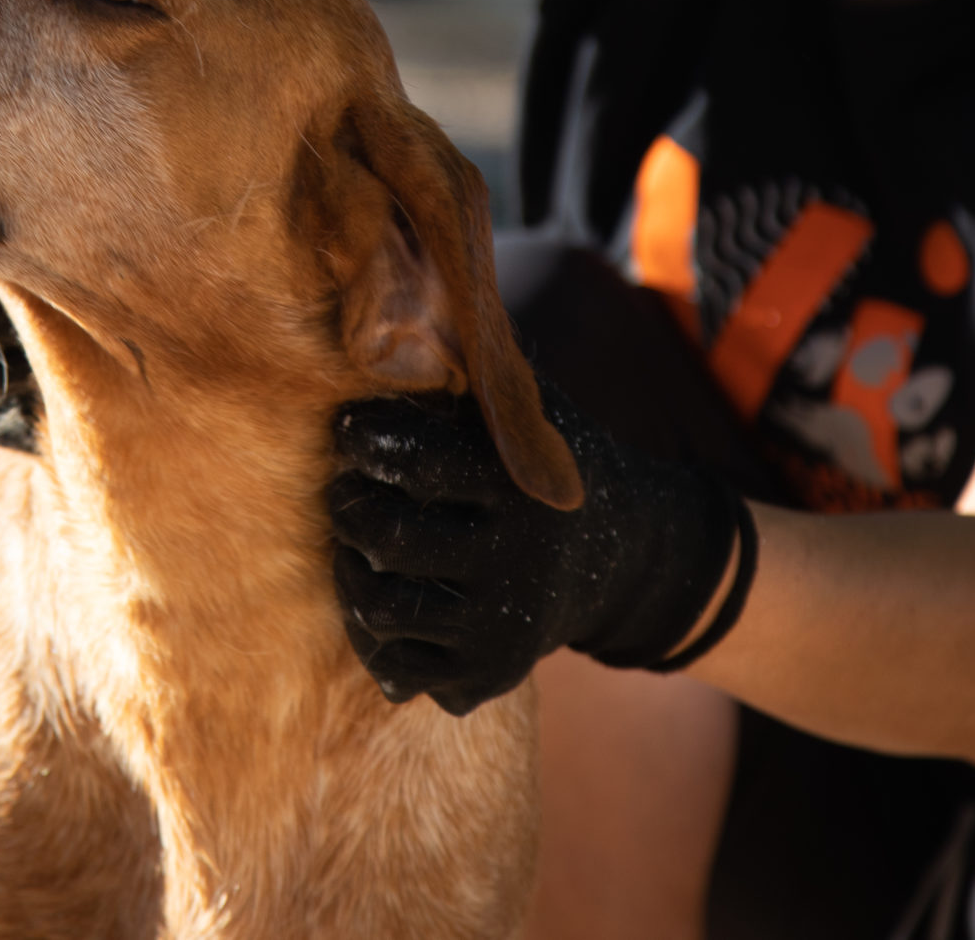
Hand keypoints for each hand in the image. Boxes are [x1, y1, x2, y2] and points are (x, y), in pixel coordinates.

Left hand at [326, 380, 752, 715]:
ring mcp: (500, 632)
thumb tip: (398, 295)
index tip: (347, 429)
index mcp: (521, 490)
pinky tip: (382, 593)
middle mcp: (514, 566)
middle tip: (344, 487)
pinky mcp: (486, 678)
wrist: (630, 560)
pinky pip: (394, 666)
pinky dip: (372, 633)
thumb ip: (476, 373)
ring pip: (378, 608)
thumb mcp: (536, 409)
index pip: (417, 462)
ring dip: (348, 570)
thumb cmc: (554, 464)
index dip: (365, 439)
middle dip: (349, 505)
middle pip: (386, 538)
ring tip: (355, 541)